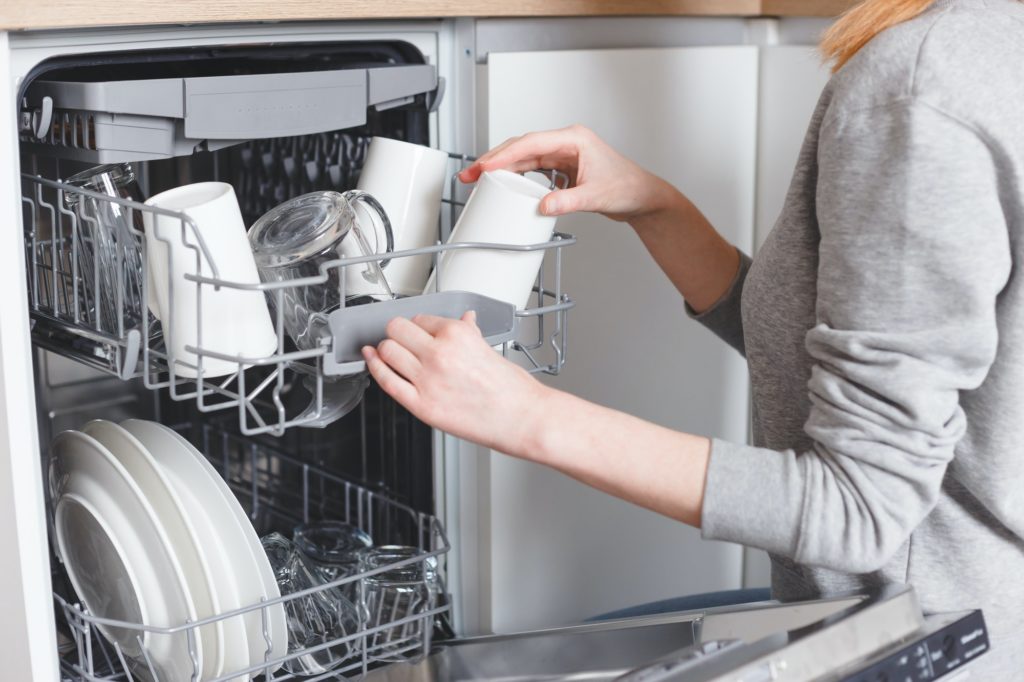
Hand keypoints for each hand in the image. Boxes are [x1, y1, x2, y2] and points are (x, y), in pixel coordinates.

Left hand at [361, 312, 546, 453]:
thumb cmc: (512, 388)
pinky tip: (372, 361)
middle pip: (396, 329)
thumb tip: (464, 320)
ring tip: (392, 353)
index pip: (420, 318)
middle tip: (401, 339)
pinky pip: (387, 381)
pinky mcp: (421, 404)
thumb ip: (469, 332)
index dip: (418, 325)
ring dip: (386, 350)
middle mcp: (438, 352)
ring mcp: (427, 379)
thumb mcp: (490, 348)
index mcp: (456, 333)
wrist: (522, 418)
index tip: (417, 331)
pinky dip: (376, 368)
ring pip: (387, 351)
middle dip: (397, 332)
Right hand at [458, 124, 677, 221]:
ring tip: (478, 179)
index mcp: (574, 139)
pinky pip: (533, 170)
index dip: (505, 154)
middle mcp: (566, 143)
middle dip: (494, 160)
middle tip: (471, 173)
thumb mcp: (596, 196)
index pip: (531, 143)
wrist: (641, 197)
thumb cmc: (627, 187)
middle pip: (522, 148)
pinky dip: (516, 177)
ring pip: (524, 158)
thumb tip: (543, 205)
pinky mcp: (562, 168)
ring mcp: (563, 155)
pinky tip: (503, 185)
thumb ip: (568, 201)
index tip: (485, 165)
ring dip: (502, 168)